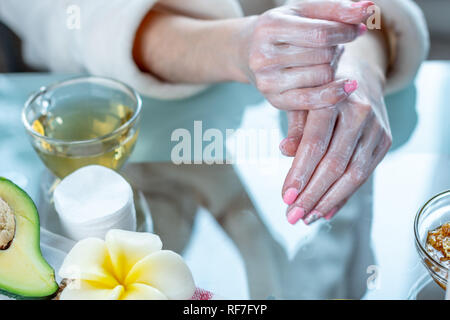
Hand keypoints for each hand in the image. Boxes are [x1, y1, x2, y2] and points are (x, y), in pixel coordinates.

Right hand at [238, 0, 373, 110]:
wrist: (246, 50)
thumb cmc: (282, 28)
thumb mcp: (303, 12)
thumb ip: (336, 9)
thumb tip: (369, 9)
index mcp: (270, 27)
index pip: (321, 33)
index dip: (346, 32)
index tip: (358, 29)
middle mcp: (264, 56)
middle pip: (323, 56)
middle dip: (336, 48)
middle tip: (333, 45)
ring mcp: (267, 81)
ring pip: (322, 76)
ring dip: (333, 67)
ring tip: (324, 59)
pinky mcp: (274, 100)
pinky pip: (312, 100)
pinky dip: (333, 93)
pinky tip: (347, 85)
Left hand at [282, 60, 391, 224]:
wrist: (358, 74)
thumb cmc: (321, 91)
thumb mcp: (302, 101)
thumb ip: (295, 127)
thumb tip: (285, 151)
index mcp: (332, 99)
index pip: (315, 143)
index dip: (299, 173)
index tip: (285, 197)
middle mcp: (359, 113)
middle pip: (334, 164)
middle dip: (311, 195)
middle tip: (292, 215)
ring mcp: (376, 127)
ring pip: (353, 174)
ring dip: (328, 201)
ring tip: (307, 218)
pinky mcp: (385, 140)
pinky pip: (364, 175)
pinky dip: (344, 196)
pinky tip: (326, 210)